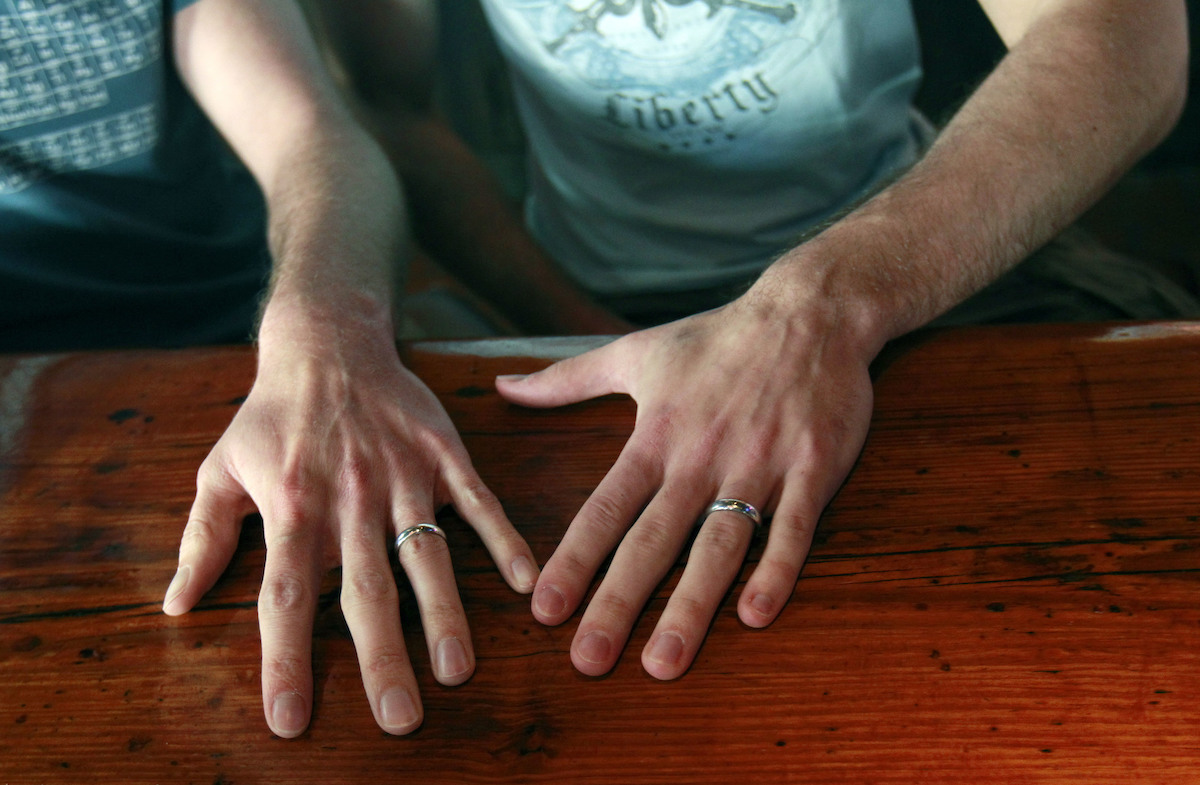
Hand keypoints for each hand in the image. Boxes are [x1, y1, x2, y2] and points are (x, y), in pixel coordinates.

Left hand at [162, 323, 537, 736]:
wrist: (329, 342)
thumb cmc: (271, 415)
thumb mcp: (221, 469)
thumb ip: (204, 539)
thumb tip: (176, 605)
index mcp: (291, 510)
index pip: (286, 600)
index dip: (286, 661)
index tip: (291, 720)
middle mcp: (348, 500)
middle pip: (365, 593)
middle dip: (382, 659)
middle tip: (399, 718)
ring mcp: (403, 477)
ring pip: (426, 556)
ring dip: (444, 614)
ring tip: (456, 669)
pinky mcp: (443, 455)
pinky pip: (477, 503)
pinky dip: (502, 540)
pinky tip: (523, 583)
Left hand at [496, 295, 874, 678]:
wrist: (810, 311)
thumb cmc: (715, 337)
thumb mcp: (635, 353)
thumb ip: (565, 379)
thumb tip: (502, 386)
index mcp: (657, 434)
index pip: (606, 507)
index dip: (575, 560)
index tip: (545, 612)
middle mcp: (702, 456)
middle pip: (655, 539)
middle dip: (619, 602)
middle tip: (589, 661)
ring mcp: (760, 462)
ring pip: (720, 543)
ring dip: (692, 605)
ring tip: (664, 661)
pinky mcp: (813, 466)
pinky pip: (795, 526)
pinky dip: (777, 569)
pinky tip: (755, 614)